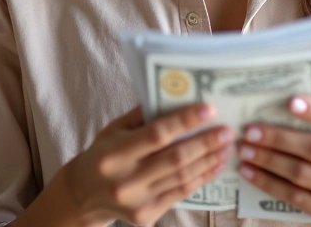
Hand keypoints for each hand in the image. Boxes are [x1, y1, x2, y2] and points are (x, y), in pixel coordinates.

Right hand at [63, 102, 233, 226]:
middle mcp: (126, 179)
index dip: (185, 121)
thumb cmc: (103, 153)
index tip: (209, 109)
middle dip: (206, 143)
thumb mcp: (114, 129)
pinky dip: (201, 178)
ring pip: (182, 177)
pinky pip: (181, 193)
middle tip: (227, 130)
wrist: (83, 195)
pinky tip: (215, 165)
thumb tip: (176, 95)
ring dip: (209, 161)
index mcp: (116, 152)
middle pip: (175, 158)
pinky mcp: (147, 216)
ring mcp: (137, 201)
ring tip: (227, 147)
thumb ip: (143, 115)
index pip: (157, 134)